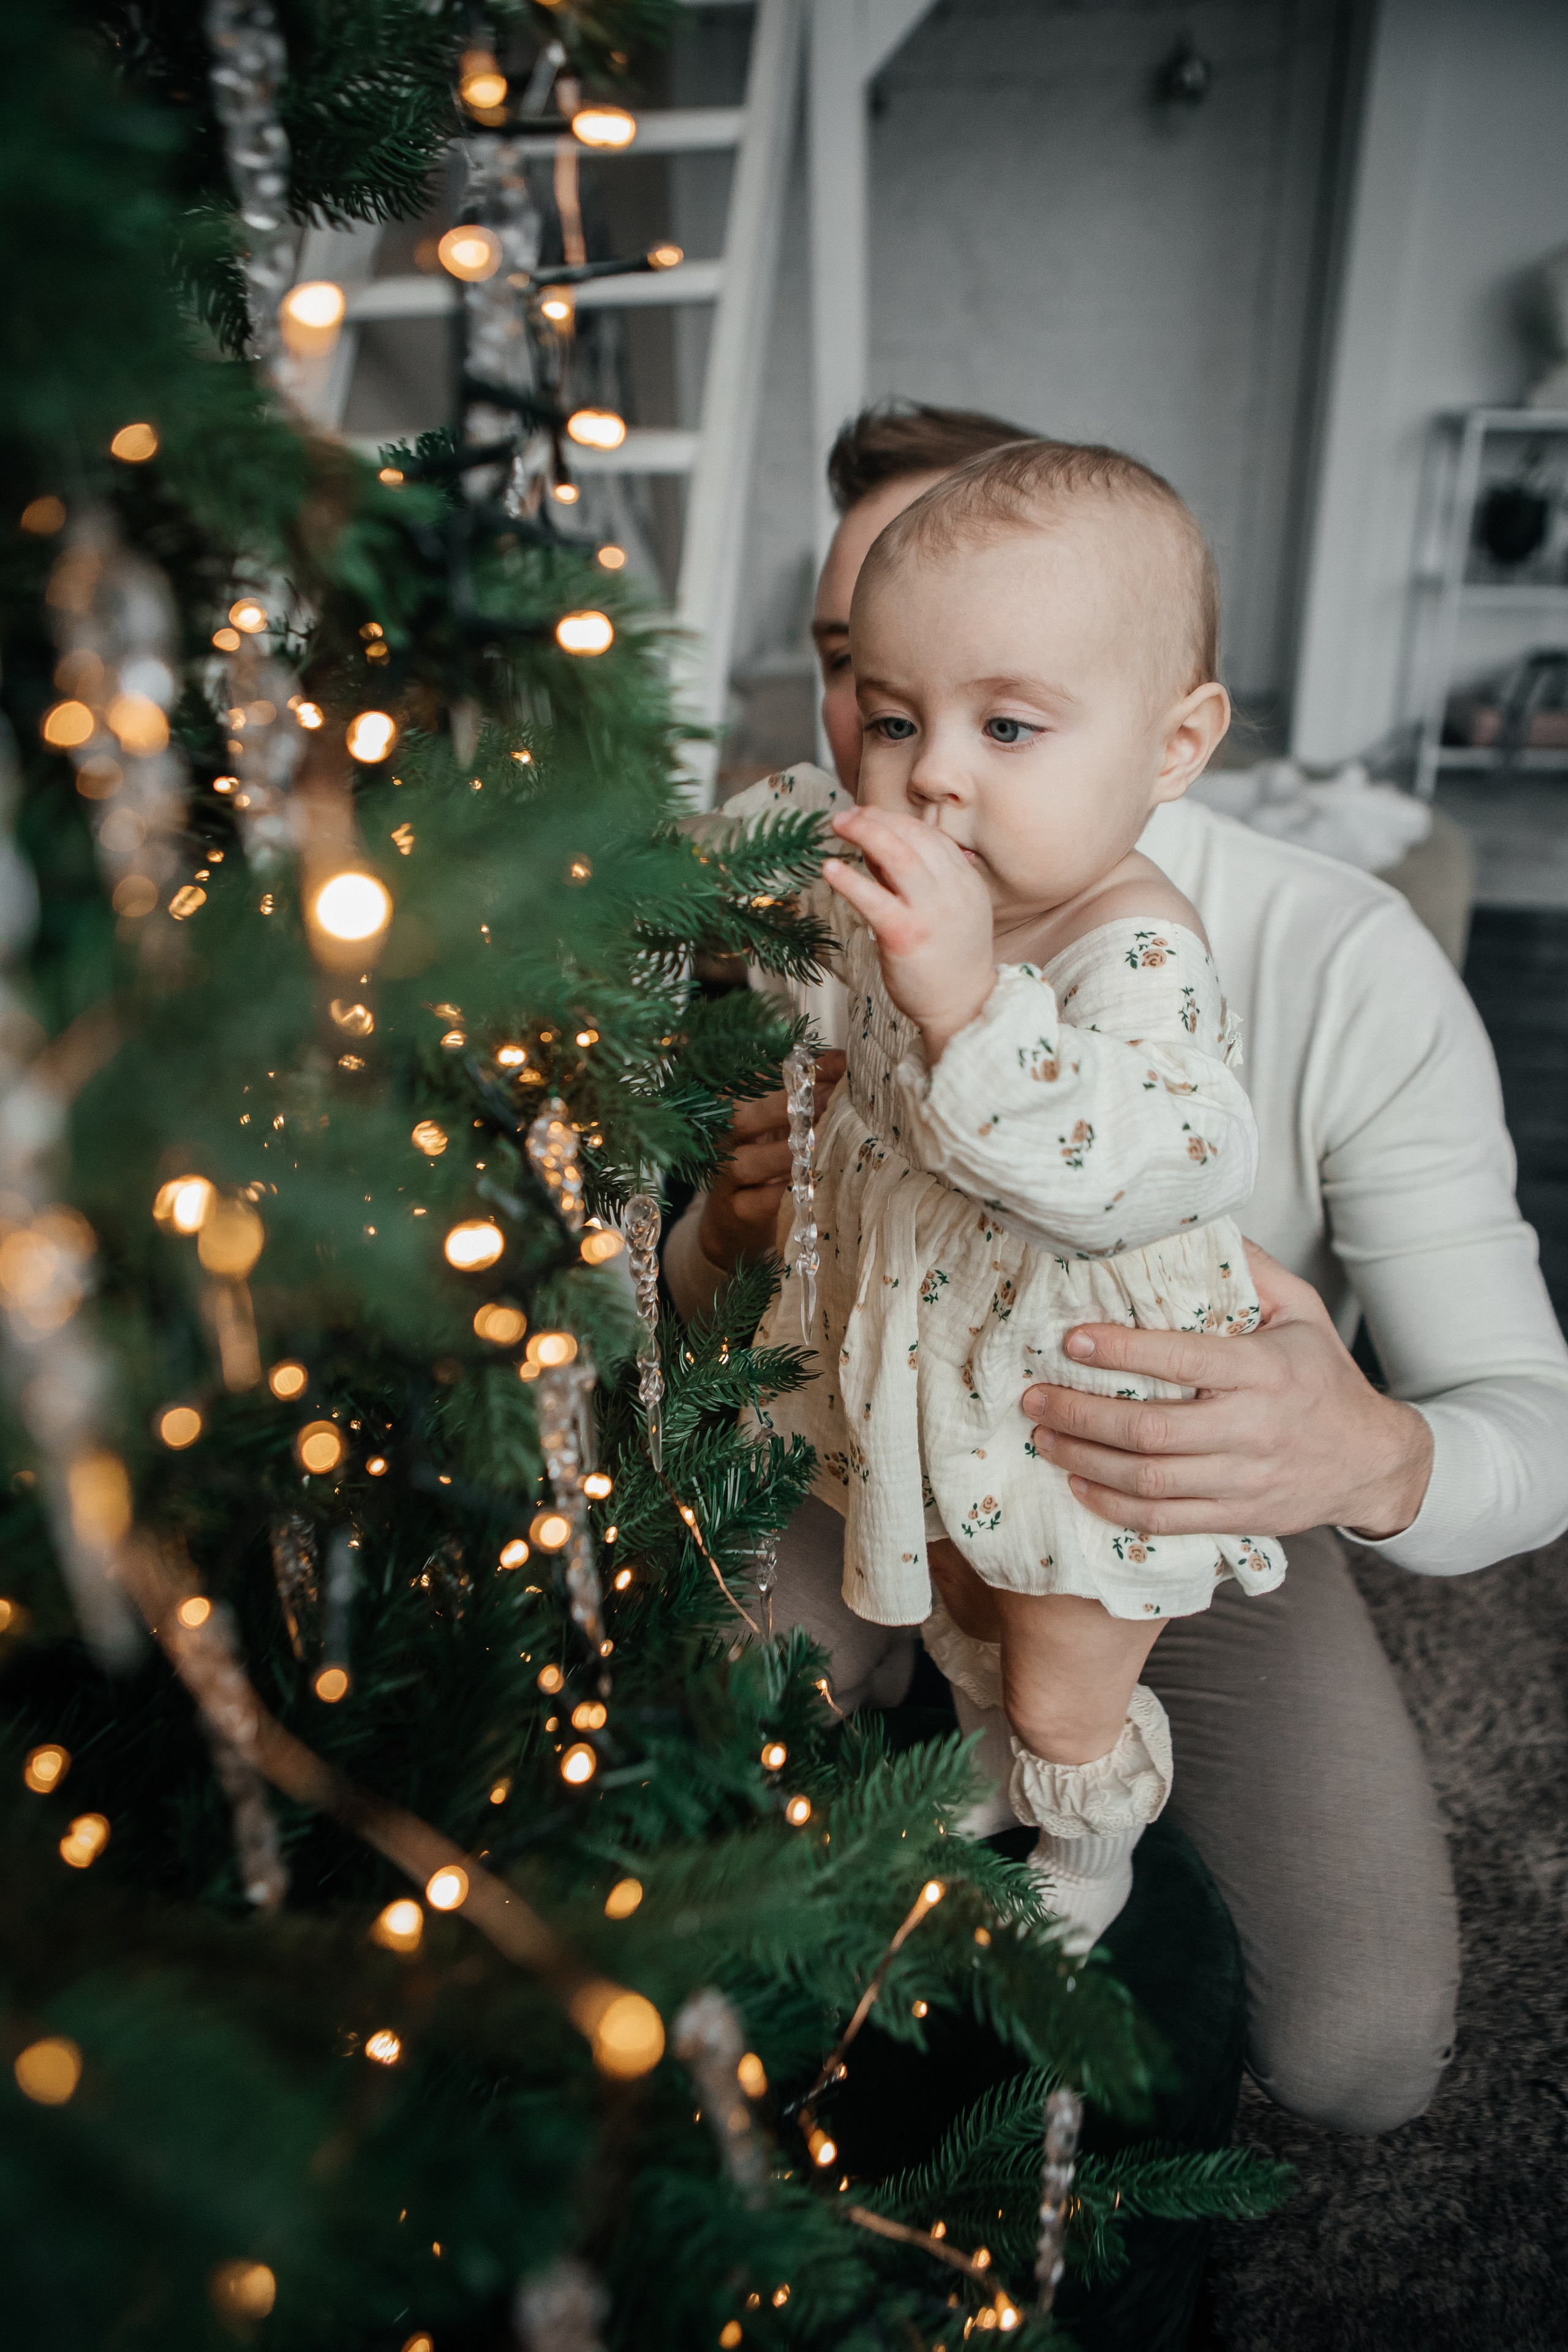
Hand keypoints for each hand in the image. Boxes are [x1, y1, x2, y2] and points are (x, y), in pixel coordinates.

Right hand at [698, 1051, 845, 1273]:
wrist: (735, 1219)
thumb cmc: (768, 1159)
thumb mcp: (784, 1122)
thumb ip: (811, 1089)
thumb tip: (844, 1060)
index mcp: (734, 1105)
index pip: (756, 1080)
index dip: (794, 1073)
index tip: (835, 1068)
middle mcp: (722, 1136)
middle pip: (743, 1116)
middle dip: (786, 1107)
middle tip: (830, 1100)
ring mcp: (723, 1174)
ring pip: (747, 1162)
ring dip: (784, 1155)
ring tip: (817, 1147)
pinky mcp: (733, 1210)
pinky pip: (755, 1202)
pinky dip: (780, 1196)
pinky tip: (805, 1188)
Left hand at [822, 806, 994, 1063]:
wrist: (964, 1007)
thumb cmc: (949, 961)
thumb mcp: (948, 911)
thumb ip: (918, 880)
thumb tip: (875, 850)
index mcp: (964, 882)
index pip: (930, 836)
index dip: (895, 820)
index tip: (868, 815)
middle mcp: (952, 890)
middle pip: (913, 837)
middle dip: (877, 819)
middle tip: (846, 816)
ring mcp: (931, 912)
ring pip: (898, 855)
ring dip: (865, 833)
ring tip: (838, 826)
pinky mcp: (906, 935)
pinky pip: (874, 899)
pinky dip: (850, 880)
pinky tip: (829, 869)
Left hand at [1021, 1242, 1433, 1540]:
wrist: (1374, 1461)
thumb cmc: (1325, 1376)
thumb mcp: (1304, 1311)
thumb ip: (1254, 1270)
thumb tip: (1199, 1226)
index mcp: (1266, 1371)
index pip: (1183, 1360)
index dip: (1121, 1352)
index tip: (1071, 1340)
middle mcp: (1254, 1429)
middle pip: (1151, 1430)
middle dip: (1081, 1414)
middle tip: (1033, 1397)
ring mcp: (1244, 1481)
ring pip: (1149, 1479)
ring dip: (1085, 1459)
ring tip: (1043, 1437)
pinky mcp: (1237, 1518)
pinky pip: (1164, 1520)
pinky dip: (1114, 1505)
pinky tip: (1080, 1483)